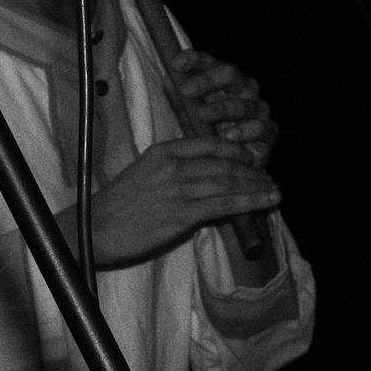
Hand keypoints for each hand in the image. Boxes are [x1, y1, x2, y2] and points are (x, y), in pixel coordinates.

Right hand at [90, 134, 279, 268]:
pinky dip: (250, 202)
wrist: (95, 227)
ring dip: (257, 187)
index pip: (207, 143)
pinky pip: (225, 204)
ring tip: (274, 192)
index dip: (234, 148)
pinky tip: (266, 202)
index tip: (249, 156)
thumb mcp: (141, 174)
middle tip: (267, 178)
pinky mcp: (183, 214)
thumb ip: (170, 171)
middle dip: (251, 171)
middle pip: (223, 163)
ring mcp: (179, 189)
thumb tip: (198, 179)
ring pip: (229, 182)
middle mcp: (172, 166)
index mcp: (161, 152)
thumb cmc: (115, 205)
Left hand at [170, 49, 275, 166]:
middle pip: (230, 74)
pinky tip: (229, 137)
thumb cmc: (205, 132)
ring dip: (222, 108)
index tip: (175, 63)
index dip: (194, 60)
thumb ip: (179, 98)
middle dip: (207, 80)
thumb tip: (169, 79)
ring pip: (244, 102)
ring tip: (202, 115)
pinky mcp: (269, 131)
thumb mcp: (187, 115)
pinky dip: (245, 131)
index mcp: (221, 80)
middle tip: (186, 90)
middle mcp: (243, 89)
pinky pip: (262, 127)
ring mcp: (257, 109)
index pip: (209, 62)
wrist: (226, 163)